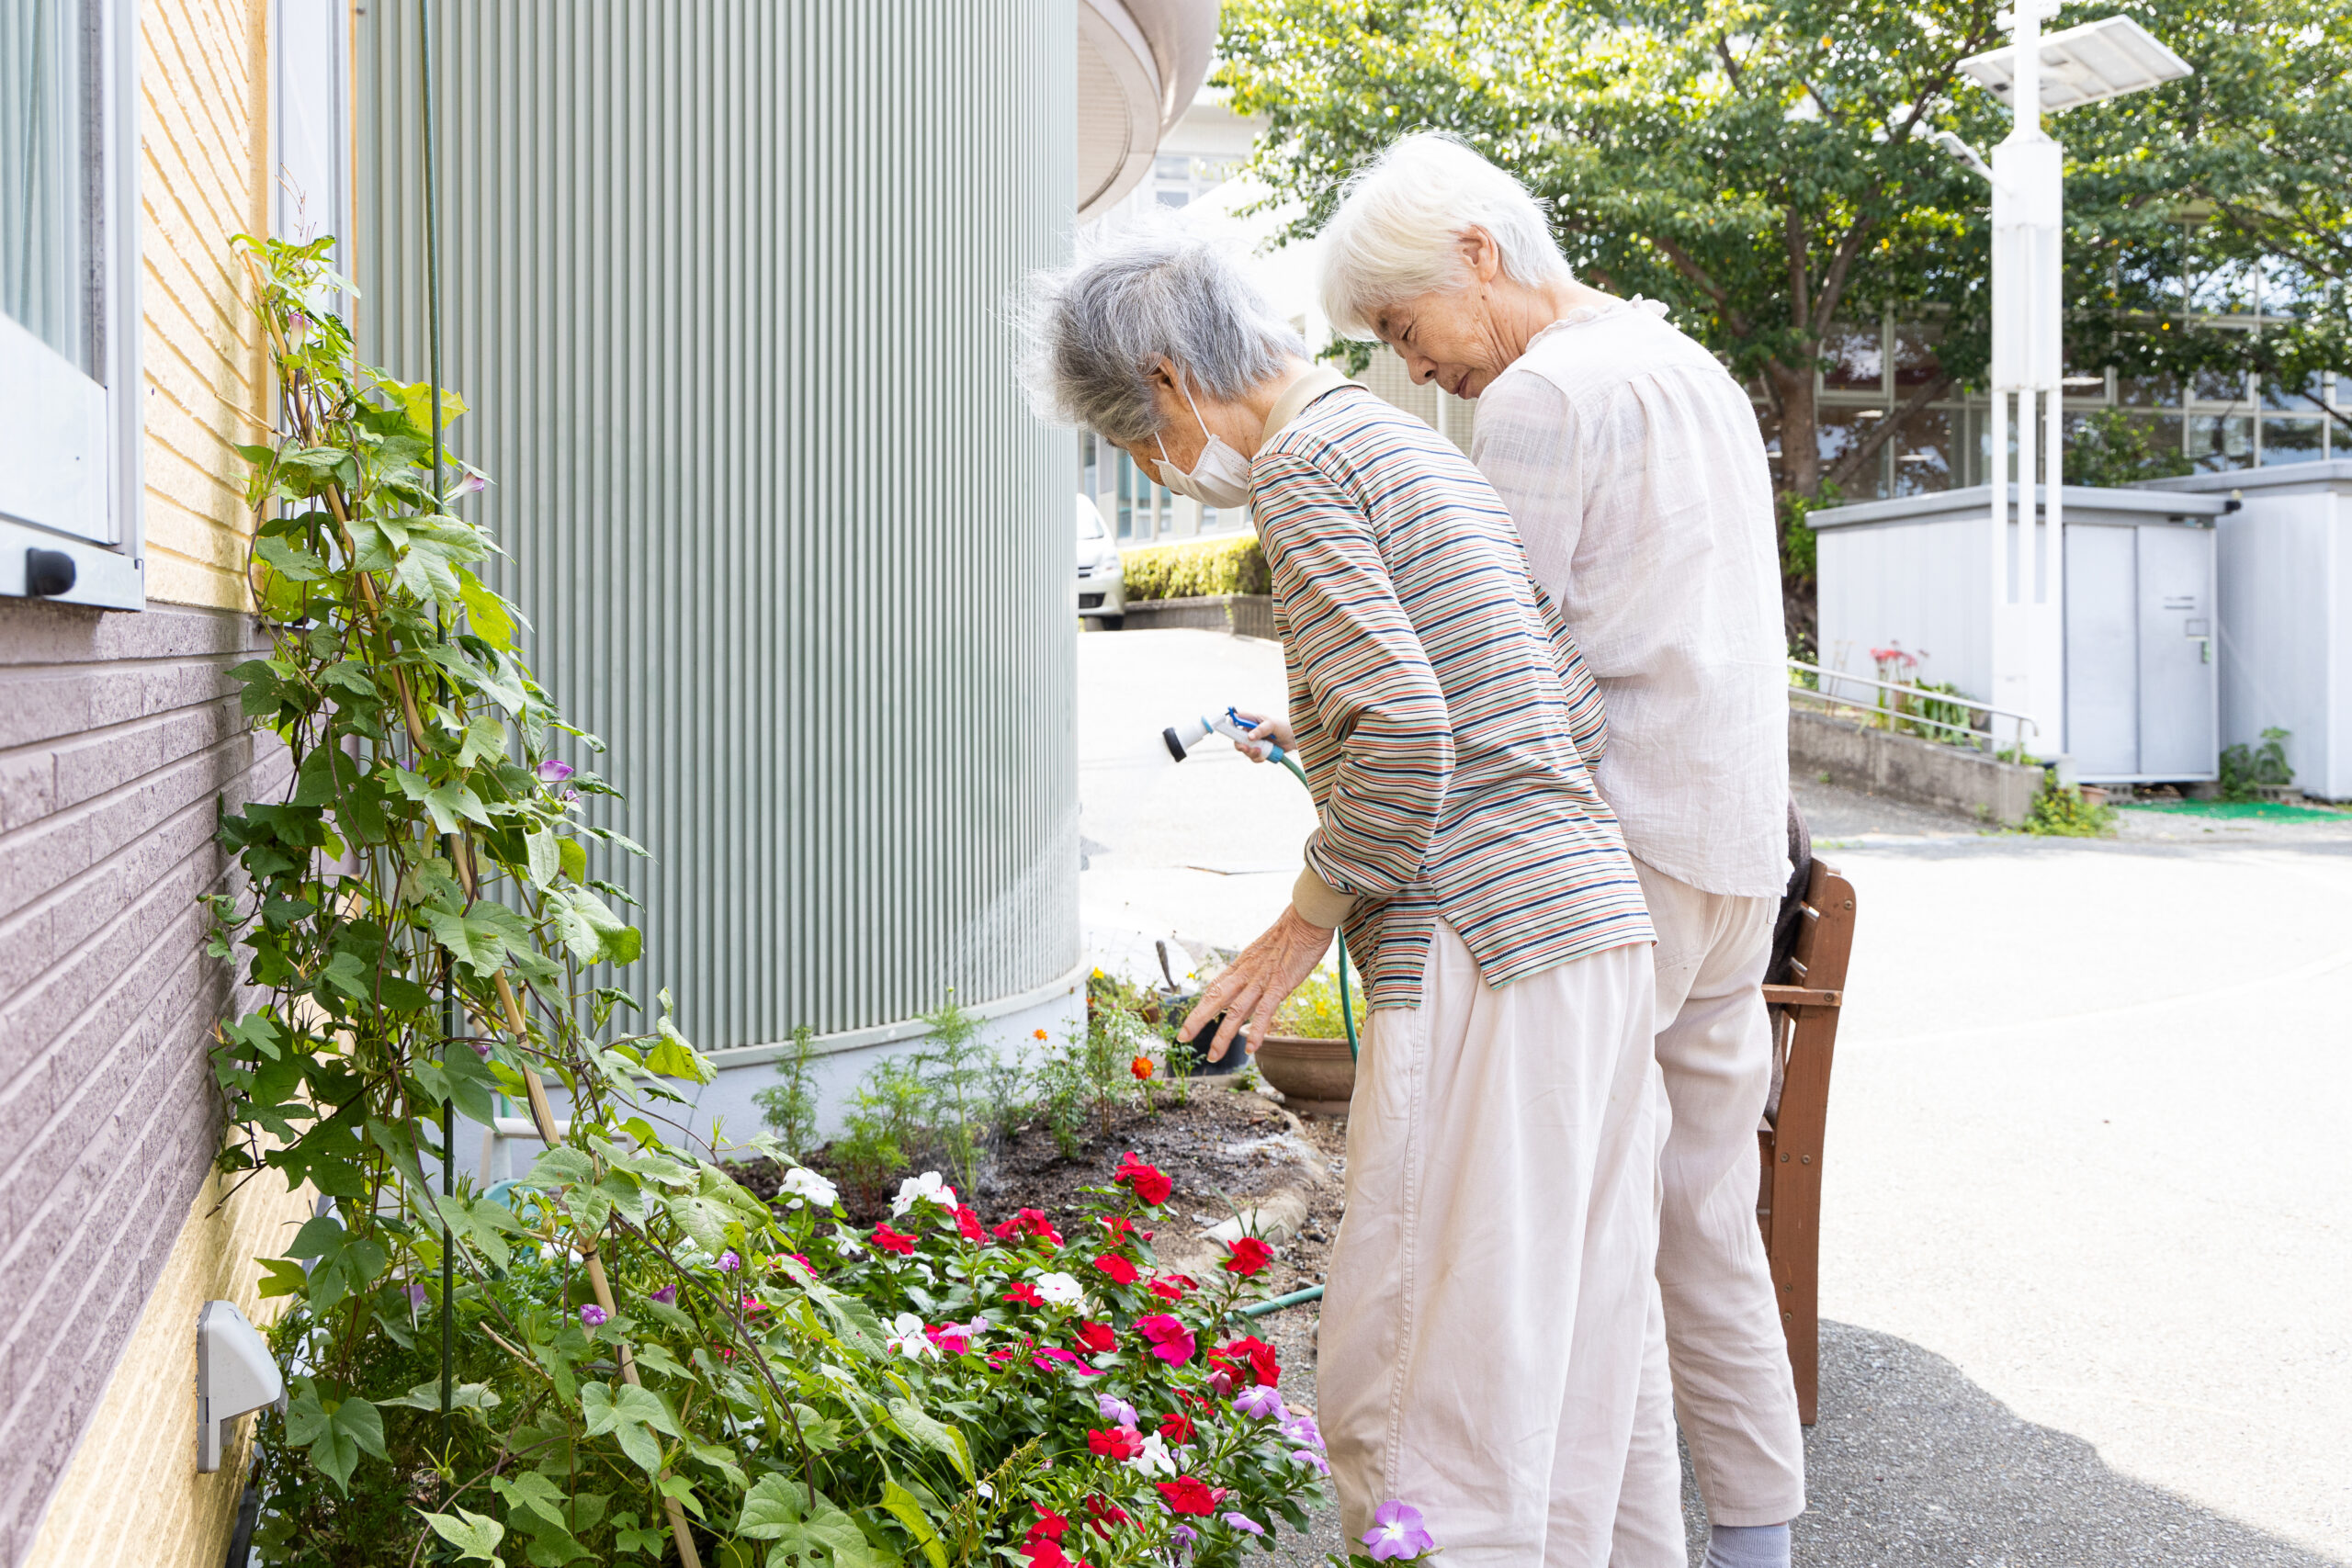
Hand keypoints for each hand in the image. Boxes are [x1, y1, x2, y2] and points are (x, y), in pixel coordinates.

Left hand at [1180, 905, 1334, 1060]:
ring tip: (1214, 1055)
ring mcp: (1261, 980)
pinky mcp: (1280, 984)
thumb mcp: (1265, 952)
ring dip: (1223, 1035)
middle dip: (1197, 1019)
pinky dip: (1257, 1030)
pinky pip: (1265, 1010)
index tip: (1188, 1022)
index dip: (1199, 1006)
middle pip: (1215, 999)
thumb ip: (1257, 972)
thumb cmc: (1290, 933)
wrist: (1305, 918)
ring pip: (1236, 1011)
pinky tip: (1251, 1048)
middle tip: (1182, 1038)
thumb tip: (1253, 987)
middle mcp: (1245, 974)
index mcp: (1241, 966)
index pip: (1214, 989)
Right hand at [1230, 709, 1294, 762]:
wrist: (1293, 739)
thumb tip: (1249, 737)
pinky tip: (1264, 756)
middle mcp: (1250, 730)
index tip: (1232, 729)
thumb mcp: (1272, 725)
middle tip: (1245, 748)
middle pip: (1237, 738)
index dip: (1231, 723)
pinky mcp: (1258, 750)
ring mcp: (1254, 741)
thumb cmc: (1283, 726)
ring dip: (1251, 752)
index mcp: (1251, 720)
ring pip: (1245, 749)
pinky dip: (1257, 758)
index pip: (1236, 719)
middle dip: (1240, 744)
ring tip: (1261, 752)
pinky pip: (1252, 757)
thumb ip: (1261, 729)